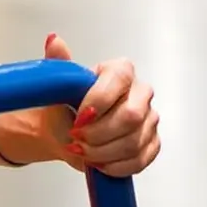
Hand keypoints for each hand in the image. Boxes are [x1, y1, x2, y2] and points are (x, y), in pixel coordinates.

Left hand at [42, 34, 160, 176]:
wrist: (66, 132)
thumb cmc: (65, 106)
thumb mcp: (58, 86)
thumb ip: (58, 62)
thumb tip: (54, 40)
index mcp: (120, 71)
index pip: (118, 81)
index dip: (98, 103)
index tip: (78, 118)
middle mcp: (140, 92)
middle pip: (131, 116)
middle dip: (99, 133)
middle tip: (77, 138)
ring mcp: (149, 119)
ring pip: (134, 142)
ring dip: (103, 152)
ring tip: (83, 151)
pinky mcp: (152, 143)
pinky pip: (141, 159)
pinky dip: (116, 165)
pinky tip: (99, 163)